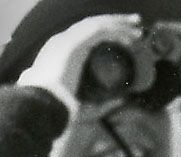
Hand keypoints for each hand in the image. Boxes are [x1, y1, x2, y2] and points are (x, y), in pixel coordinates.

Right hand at [17, 14, 142, 116]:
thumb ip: (103, 103)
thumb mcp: (85, 106)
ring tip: (137, 25)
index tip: (124, 38)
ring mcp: (67, 40)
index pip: (86, 35)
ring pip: (99, 24)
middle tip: (135, 24)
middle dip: (116, 22)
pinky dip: (116, 31)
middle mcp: (62, 41)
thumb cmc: (59, 111)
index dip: (106, 33)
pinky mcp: (74, 43)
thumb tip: (121, 100)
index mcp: (60, 53)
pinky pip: (100, 30)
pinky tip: (130, 36)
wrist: (43, 108)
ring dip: (120, 23)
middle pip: (94, 25)